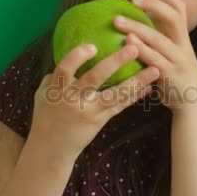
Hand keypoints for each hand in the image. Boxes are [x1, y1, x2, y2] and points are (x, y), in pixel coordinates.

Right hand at [29, 43, 159, 159]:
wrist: (52, 149)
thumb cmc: (46, 116)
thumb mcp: (42, 94)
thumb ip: (55, 76)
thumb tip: (70, 55)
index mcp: (57, 90)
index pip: (64, 69)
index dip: (77, 57)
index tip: (93, 46)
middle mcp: (74, 100)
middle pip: (95, 78)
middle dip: (115, 62)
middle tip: (133, 48)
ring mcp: (89, 111)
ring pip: (115, 95)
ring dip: (136, 81)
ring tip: (154, 70)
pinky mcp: (100, 120)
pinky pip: (120, 106)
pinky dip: (134, 95)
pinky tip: (148, 87)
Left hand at [113, 0, 196, 115]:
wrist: (193, 104)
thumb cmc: (176, 75)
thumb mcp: (173, 53)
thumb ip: (161, 38)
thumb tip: (138, 22)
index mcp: (182, 37)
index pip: (179, 9)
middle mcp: (183, 45)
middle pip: (173, 17)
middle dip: (153, 5)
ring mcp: (178, 60)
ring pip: (159, 39)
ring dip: (137, 27)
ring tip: (117, 21)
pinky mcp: (171, 76)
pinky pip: (155, 60)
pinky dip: (141, 50)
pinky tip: (127, 43)